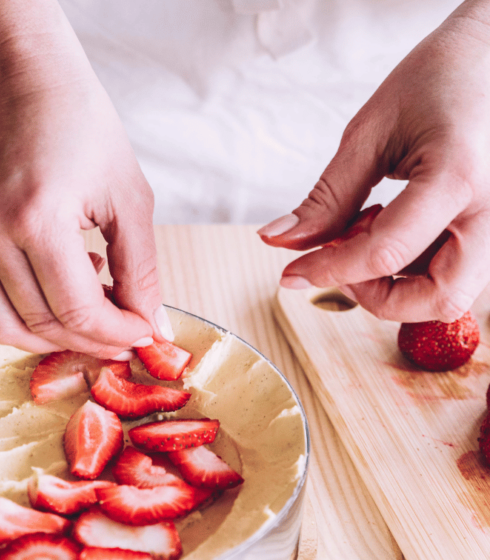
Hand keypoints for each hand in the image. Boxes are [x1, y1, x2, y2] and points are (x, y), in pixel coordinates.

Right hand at [0, 42, 168, 357]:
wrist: (19, 76)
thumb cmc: (80, 122)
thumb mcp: (129, 196)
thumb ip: (141, 269)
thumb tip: (150, 325)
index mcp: (39, 218)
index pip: (78, 311)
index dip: (117, 333)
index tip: (143, 331)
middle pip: (45, 326)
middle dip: (94, 340)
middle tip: (125, 330)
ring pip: (10, 329)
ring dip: (58, 338)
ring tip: (93, 314)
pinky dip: (29, 318)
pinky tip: (62, 290)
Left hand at [258, 2, 489, 322]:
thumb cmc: (438, 80)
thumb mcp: (370, 133)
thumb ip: (327, 197)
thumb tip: (280, 241)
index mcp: (459, 175)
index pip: (386, 254)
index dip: (329, 271)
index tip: (293, 274)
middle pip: (440, 299)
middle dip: (380, 296)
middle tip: (345, 261)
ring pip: (451, 294)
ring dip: (398, 283)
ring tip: (371, 229)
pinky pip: (455, 272)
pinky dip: (414, 268)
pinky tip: (393, 226)